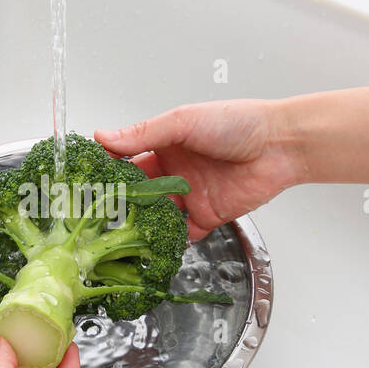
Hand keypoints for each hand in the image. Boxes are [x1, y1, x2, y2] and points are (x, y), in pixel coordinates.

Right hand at [96, 99, 304, 239]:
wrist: (280, 145)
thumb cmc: (237, 122)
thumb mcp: (183, 121)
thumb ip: (143, 133)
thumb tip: (104, 137)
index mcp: (166, 145)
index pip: (128, 161)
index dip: (110, 172)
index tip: (89, 183)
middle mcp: (175, 172)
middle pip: (140, 193)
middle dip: (122, 204)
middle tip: (99, 216)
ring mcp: (190, 195)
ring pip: (157, 216)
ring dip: (142, 225)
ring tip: (120, 235)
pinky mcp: (208, 216)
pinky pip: (183, 234)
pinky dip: (170, 242)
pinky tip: (154, 246)